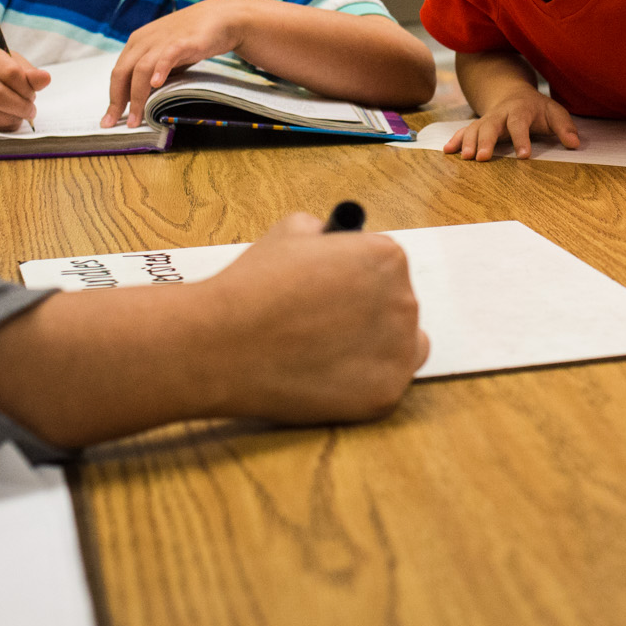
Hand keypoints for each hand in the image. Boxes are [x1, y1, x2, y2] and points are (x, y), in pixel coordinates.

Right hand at [0, 47, 50, 131]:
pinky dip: (10, 124)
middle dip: (21, 105)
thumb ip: (30, 73)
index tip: (33, 91)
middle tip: (32, 109)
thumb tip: (45, 79)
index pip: (9, 73)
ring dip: (16, 117)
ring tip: (22, 111)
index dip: (26, 85)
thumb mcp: (15, 62)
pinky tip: (13, 116)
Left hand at [104, 0, 247, 127]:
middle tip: (115, 123)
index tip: (110, 118)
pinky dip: (159, 70)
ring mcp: (163, 40)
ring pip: (141, 70)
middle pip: (122, 73)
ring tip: (137, 118)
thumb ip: (152, 69)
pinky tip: (156, 85)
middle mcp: (144, 41)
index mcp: (137, 43)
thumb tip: (140, 97)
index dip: (113, 97)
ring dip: (136, 96)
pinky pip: (167, 56)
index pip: (118, 73)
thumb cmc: (191, 39)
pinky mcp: (183, 41)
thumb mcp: (164, 53)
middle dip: (117, 101)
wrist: (220, 17)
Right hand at [198, 213, 429, 422]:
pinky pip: (386, 382)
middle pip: (396, 304)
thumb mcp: (290, 231)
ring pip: (400, 345)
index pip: (386, 266)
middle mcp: (402, 301)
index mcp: (386, 258)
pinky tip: (327, 375)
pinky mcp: (384, 393)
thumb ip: (324, 232)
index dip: (355, 276)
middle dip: (365, 311)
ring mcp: (397, 351)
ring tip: (323, 350)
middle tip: (324, 323)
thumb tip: (331, 240)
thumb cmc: (253, 287)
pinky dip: (362, 381)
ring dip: (371, 345)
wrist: (222, 345)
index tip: (332, 291)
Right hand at [441, 88, 579, 160]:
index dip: (522, 139)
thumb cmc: (536, 109)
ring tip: (465, 158)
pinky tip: (447, 151)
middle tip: (482, 157)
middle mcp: (500, 114)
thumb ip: (564, 127)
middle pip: (491, 125)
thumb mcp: (554, 113)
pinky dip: (455, 140)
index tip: (524, 156)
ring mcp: (486, 119)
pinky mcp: (477, 125)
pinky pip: (464, 131)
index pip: (520, 123)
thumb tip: (575, 144)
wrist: (513, 94)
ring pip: (474, 128)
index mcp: (520, 110)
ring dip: (468, 142)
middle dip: (486, 141)